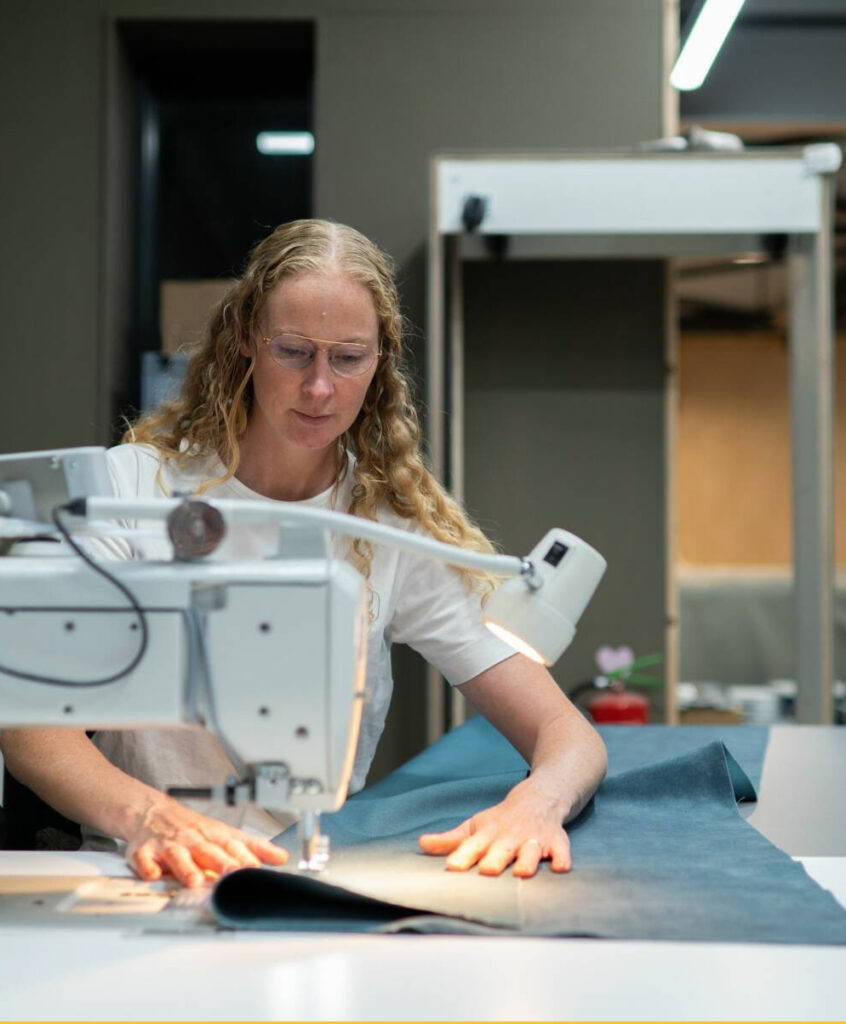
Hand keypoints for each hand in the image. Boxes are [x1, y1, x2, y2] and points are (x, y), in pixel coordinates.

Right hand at [125, 796, 286, 886]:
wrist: (152, 811)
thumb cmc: (192, 827)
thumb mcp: (224, 832)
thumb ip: (252, 846)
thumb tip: (281, 858)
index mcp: (213, 835)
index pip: (233, 844)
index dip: (246, 856)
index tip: (257, 869)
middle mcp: (193, 839)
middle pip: (208, 851)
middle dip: (221, 863)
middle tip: (233, 875)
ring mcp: (168, 845)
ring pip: (178, 856)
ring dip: (186, 868)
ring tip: (195, 880)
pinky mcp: (144, 851)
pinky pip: (144, 859)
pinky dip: (147, 867)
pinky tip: (152, 875)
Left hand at [417, 778, 571, 877]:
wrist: (538, 797)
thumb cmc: (501, 820)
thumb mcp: (475, 826)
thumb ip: (450, 840)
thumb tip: (421, 844)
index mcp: (489, 834)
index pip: (473, 845)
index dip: (463, 856)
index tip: (452, 867)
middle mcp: (511, 836)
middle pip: (502, 849)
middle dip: (495, 859)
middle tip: (487, 869)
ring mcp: (534, 838)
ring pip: (532, 851)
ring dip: (527, 860)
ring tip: (522, 872)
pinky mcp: (557, 841)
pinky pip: (562, 851)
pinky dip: (562, 858)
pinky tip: (561, 868)